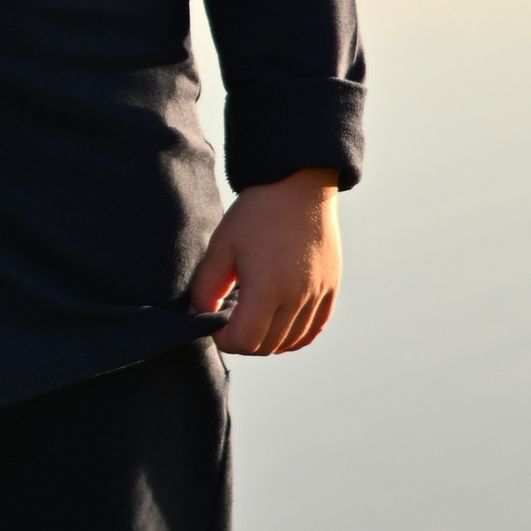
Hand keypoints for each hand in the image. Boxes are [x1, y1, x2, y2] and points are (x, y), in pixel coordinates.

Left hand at [189, 168, 341, 355]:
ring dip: (269, 340)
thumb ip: (206, 287)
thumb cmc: (257, 212)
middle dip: (244, 341)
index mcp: (268, 288)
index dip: (225, 340)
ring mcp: (318, 294)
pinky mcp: (331, 288)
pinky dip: (295, 336)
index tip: (215, 325)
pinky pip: (314, 329)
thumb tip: (199, 316)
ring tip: (253, 320)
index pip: (246, 341)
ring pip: (291, 341)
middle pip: (268, 346)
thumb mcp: (222, 246)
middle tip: (230, 322)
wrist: (298, 184)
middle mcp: (298, 297)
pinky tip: (280, 325)